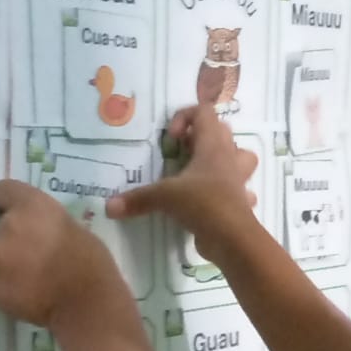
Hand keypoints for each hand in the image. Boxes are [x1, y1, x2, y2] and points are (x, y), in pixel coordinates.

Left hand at [0, 179, 120, 328]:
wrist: (87, 305)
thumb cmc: (91, 263)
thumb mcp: (72, 226)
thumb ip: (45, 221)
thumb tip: (33, 226)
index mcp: (30, 206)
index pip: (2, 191)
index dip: (9, 202)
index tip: (17, 213)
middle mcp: (6, 227)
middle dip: (12, 238)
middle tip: (34, 255)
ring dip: (6, 264)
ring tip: (30, 279)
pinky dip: (5, 287)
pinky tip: (26, 294)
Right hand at [107, 105, 256, 258]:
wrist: (232, 238)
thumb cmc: (202, 203)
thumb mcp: (165, 196)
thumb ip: (137, 199)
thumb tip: (109, 207)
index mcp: (212, 145)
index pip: (205, 112)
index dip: (185, 117)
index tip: (171, 140)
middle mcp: (228, 158)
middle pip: (223, 132)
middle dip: (202, 138)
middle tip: (182, 153)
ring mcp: (238, 180)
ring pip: (241, 158)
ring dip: (224, 160)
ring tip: (201, 172)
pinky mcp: (239, 201)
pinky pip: (239, 190)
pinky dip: (228, 193)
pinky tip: (212, 202)